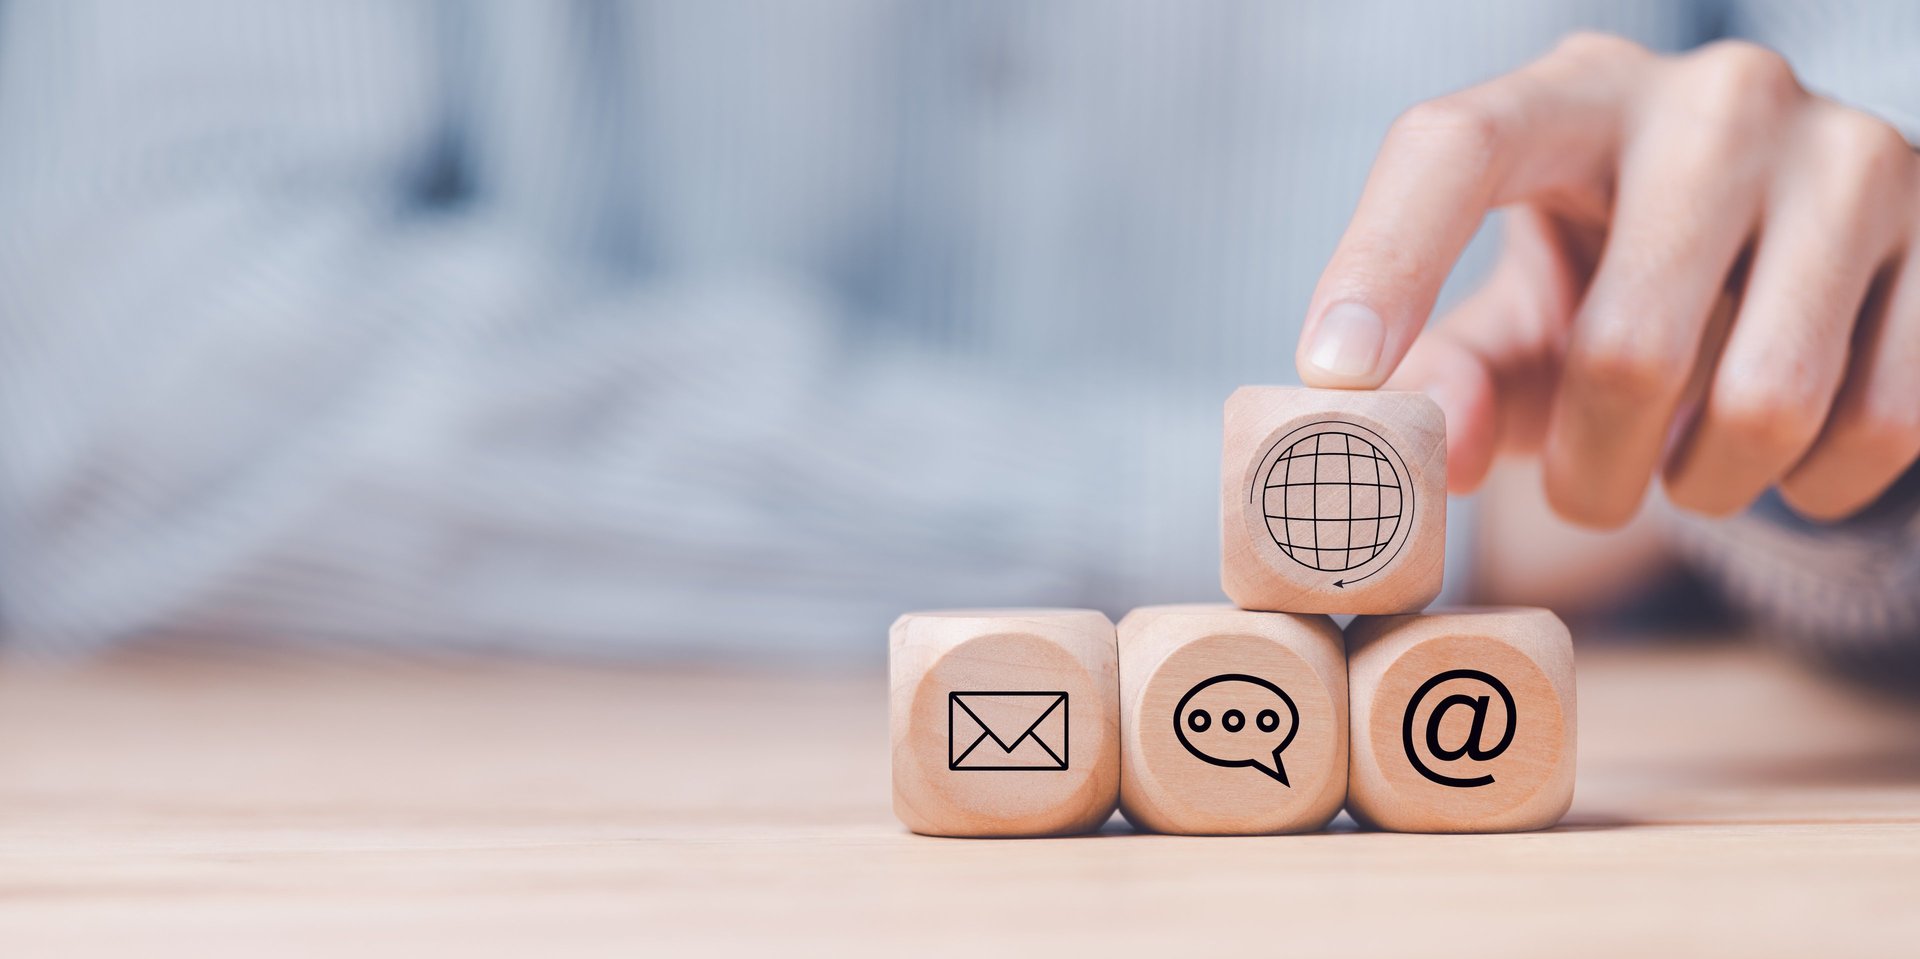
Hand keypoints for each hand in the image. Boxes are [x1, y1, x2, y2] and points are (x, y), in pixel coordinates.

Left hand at [1295, 33, 1919, 526]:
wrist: (1787, 250)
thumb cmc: (1613, 281)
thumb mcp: (1516, 319)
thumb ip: (1452, 378)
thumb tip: (1424, 453)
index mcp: (1572, 96)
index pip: (1454, 147)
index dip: (1382, 263)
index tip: (1333, 377)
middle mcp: (1713, 99)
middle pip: (1628, 345)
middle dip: (1594, 472)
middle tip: (1590, 496)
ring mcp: (1847, 155)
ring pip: (1764, 401)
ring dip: (1705, 487)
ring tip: (1682, 466)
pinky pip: (1878, 423)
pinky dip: (1812, 486)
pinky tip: (1784, 454)